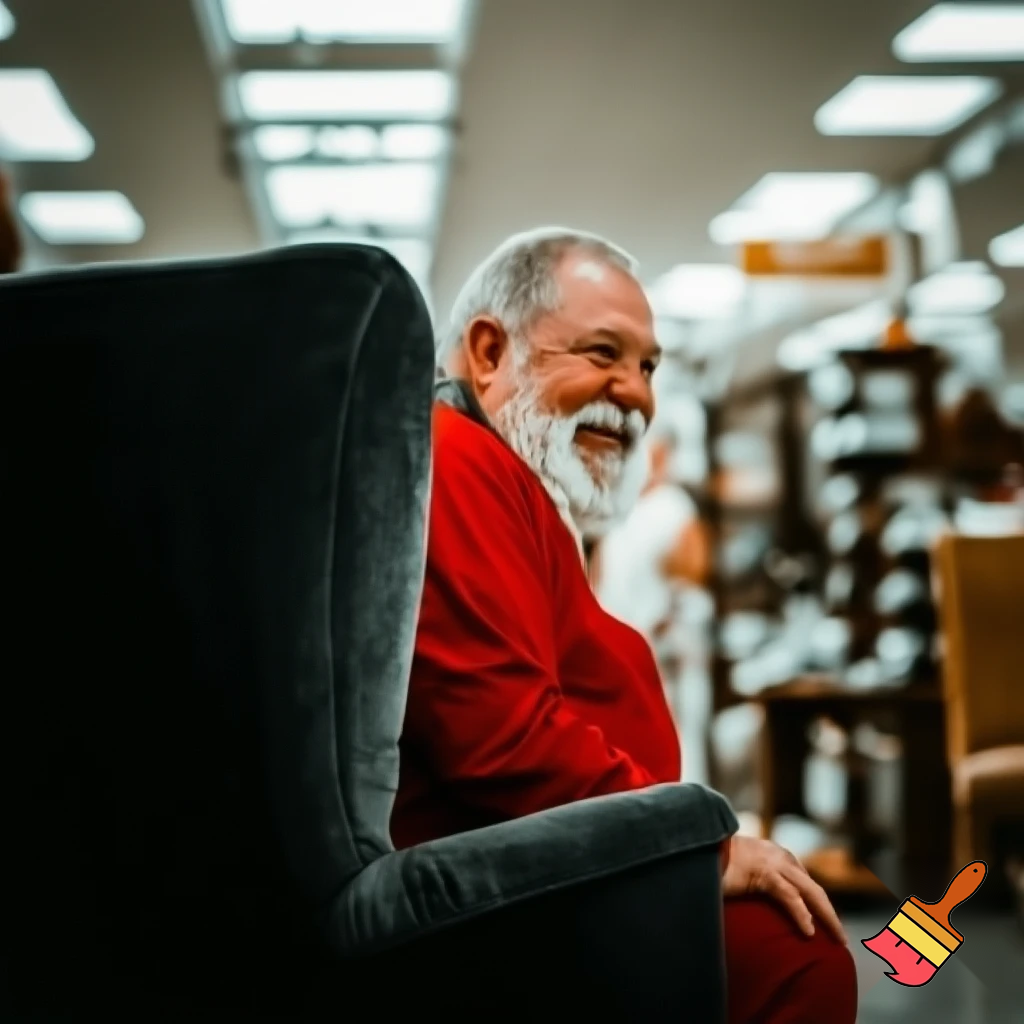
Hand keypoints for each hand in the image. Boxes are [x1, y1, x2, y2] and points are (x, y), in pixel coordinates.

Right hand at [721, 835, 846, 943]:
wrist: (695, 846)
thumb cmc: (712, 860)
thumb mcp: (739, 869)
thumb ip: (753, 879)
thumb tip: (755, 895)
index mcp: (774, 853)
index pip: (804, 881)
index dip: (817, 903)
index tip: (825, 922)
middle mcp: (778, 855)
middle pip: (813, 888)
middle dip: (830, 912)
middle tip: (842, 937)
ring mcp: (772, 862)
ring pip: (810, 892)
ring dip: (828, 917)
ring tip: (838, 939)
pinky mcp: (763, 873)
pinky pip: (789, 897)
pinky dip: (802, 915)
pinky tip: (809, 932)